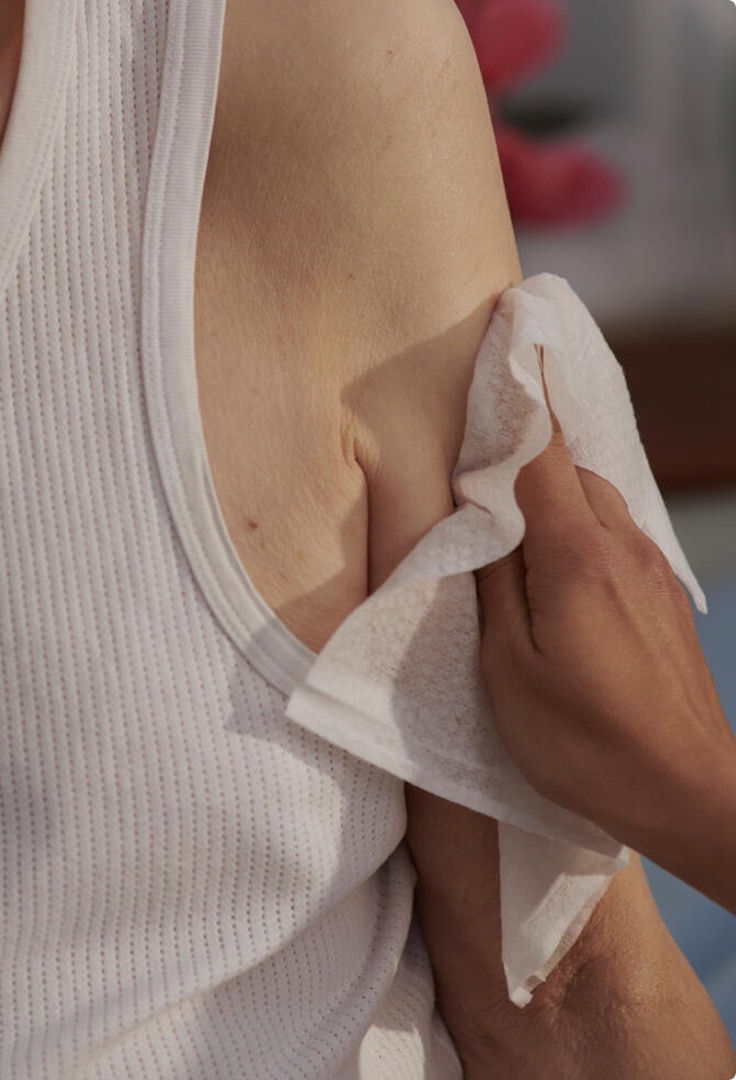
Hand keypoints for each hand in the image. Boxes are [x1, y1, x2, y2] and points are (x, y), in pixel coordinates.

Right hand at [474, 421, 735, 859]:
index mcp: (577, 558)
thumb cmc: (585, 743)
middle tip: (480, 461)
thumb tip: (481, 520)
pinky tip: (552, 573)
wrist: (690, 795)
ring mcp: (651, 574)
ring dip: (551, 496)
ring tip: (510, 524)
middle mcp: (623, 549)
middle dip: (528, 452)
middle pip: (571, 471)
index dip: (524, 395)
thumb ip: (492, 584)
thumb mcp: (507, 670)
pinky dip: (576, 530)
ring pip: (595, 504)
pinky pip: (613, 538)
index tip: (510, 334)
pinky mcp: (662, 601)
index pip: (546, 452)